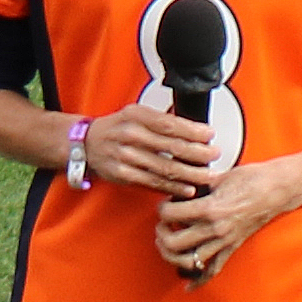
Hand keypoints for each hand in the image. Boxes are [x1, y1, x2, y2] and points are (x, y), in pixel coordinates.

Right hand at [85, 105, 219, 196]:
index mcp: (136, 115)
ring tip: (208, 175)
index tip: (210, 135)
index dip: (193, 131)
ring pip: (165, 167)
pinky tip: (189, 188)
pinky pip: (154, 183)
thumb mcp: (136, 113)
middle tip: (215, 154)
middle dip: (198, 152)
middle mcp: (131, 135)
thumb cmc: (117, 128)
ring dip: (191, 173)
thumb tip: (194, 128)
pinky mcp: (124, 175)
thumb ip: (160, 119)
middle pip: (171, 146)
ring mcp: (126, 156)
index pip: (170, 124)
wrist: (86, 144)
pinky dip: (174, 187)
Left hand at [155, 158, 292, 286]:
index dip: (162, 208)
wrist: (278, 189)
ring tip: (168, 245)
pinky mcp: (232, 247)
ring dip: (173, 256)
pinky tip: (187, 285)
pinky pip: (213, 270)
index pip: (170, 214)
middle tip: (162, 225)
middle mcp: (215, 229)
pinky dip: (198, 281)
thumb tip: (179, 181)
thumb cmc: (252, 178)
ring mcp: (224, 241)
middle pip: (174, 242)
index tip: (163, 204)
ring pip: (189, 261)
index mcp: (210, 208)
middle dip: (162, 233)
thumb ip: (197, 181)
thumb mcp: (220, 176)